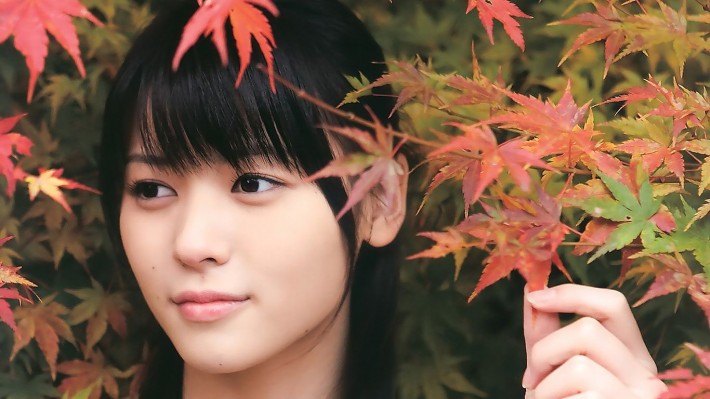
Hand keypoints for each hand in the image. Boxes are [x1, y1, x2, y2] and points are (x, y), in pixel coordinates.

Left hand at [522, 284, 666, 398]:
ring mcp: (638, 396)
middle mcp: (644, 373)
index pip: (613, 305)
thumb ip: (545, 333)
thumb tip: (532, 290)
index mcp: (631, 355)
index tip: (535, 297)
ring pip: (578, 365)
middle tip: (532, 378)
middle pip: (588, 330)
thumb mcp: (554, 368)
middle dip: (545, 350)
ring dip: (544, 386)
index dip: (573, 293)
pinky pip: (577, 397)